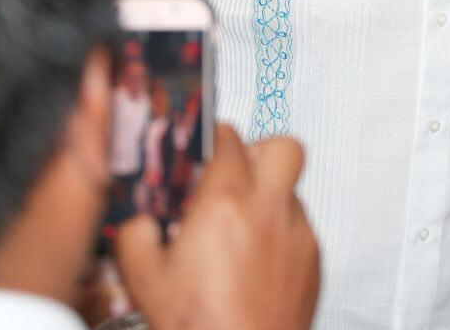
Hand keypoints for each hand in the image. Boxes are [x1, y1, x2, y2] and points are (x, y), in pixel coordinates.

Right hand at [116, 124, 319, 329]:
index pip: (229, 138)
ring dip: (269, 196)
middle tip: (237, 171)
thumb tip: (140, 223)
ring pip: (292, 190)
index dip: (214, 137)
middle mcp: (270, 210)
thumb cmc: (200, 324)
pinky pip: (300, 228)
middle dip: (260, 150)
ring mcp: (298, 234)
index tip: (204, 147)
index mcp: (226, 203)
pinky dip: (280, 232)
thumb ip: (135, 237)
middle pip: (284, 146)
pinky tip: (255, 261)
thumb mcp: (145, 280)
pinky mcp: (314, 259)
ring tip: (239, 227)